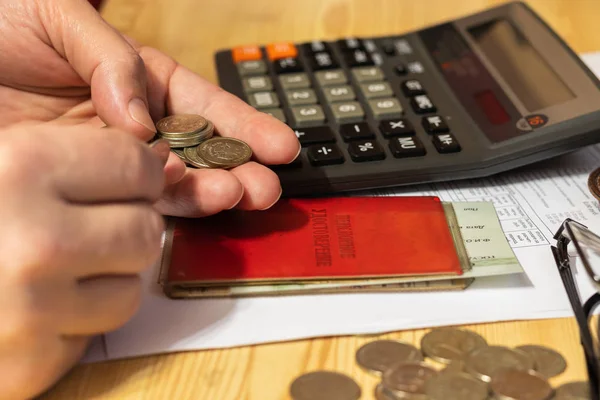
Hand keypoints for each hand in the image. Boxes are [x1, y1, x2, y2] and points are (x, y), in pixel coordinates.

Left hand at [0, 0, 299, 216]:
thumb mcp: (58, 15)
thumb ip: (110, 60)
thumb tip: (141, 120)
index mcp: (137, 80)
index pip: (203, 106)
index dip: (245, 126)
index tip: (280, 146)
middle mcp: (131, 125)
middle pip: (198, 152)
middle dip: (238, 169)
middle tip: (265, 188)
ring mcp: (106, 160)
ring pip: (169, 182)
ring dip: (206, 192)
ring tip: (236, 197)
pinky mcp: (77, 187)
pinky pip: (123, 203)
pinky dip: (154, 209)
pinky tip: (182, 209)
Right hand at [0, 124, 167, 399]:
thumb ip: (76, 154)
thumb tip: (168, 168)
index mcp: (19, 168)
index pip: (137, 167)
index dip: (133, 173)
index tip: (117, 181)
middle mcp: (33, 241)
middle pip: (145, 231)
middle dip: (124, 227)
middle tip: (84, 227)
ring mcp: (30, 311)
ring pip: (129, 291)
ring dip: (102, 279)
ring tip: (52, 269)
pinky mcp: (26, 367)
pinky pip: (90, 336)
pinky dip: (71, 323)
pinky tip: (28, 308)